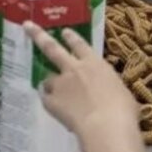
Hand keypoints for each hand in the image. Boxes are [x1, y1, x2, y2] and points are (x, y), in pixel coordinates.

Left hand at [24, 22, 140, 138]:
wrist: (105, 126)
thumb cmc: (123, 110)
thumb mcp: (121, 92)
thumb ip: (108, 87)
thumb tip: (106, 92)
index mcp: (95, 64)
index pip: (80, 45)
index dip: (71, 37)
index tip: (63, 31)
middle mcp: (74, 69)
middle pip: (52, 49)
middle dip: (38, 35)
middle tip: (27, 26)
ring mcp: (60, 84)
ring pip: (49, 79)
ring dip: (50, 83)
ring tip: (54, 91)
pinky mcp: (51, 101)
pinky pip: (47, 99)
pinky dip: (50, 102)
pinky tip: (55, 108)